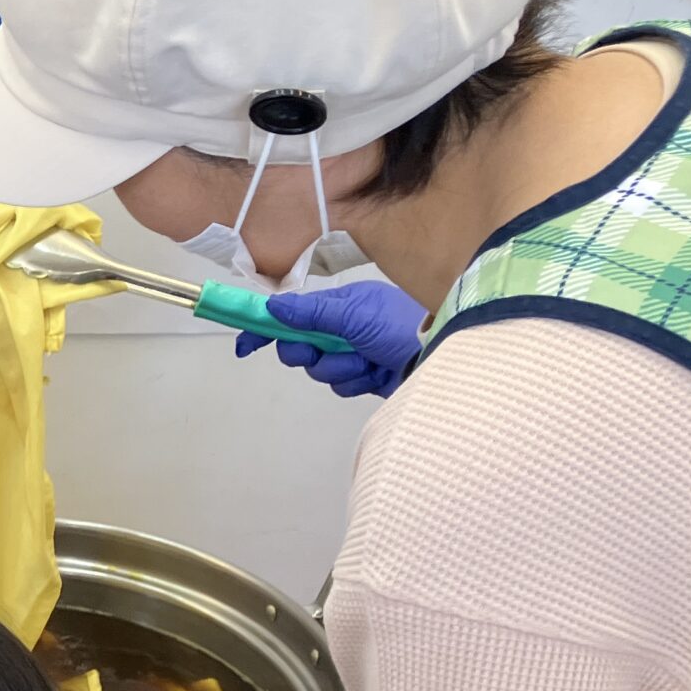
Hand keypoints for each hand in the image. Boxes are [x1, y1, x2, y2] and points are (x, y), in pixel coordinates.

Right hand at [233, 282, 426, 398]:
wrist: (444, 353)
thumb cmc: (400, 325)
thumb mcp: (354, 315)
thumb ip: (312, 313)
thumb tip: (272, 306)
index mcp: (340, 305)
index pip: (292, 314)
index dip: (266, 327)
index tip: (245, 345)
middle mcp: (344, 327)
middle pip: (301, 346)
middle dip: (308, 353)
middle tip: (318, 352)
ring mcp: (356, 352)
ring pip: (322, 369)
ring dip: (339, 369)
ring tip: (365, 363)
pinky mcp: (367, 375)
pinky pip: (342, 384)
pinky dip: (356, 381)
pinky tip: (375, 375)